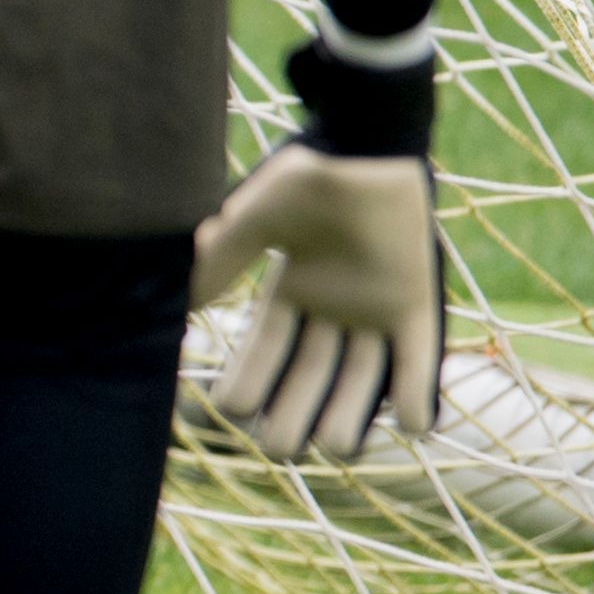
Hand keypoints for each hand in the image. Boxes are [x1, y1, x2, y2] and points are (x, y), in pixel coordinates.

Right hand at [193, 40, 442, 458]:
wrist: (367, 144)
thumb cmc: (306, 176)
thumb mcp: (249, 222)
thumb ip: (216, 262)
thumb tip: (175, 309)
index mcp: (291, 288)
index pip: (265, 349)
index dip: (248, 381)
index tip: (229, 408)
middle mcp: (332, 306)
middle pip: (311, 377)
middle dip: (293, 414)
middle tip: (278, 446)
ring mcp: (375, 308)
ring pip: (361, 380)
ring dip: (350, 417)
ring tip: (333, 448)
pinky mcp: (415, 304)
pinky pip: (418, 360)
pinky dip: (418, 396)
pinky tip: (411, 428)